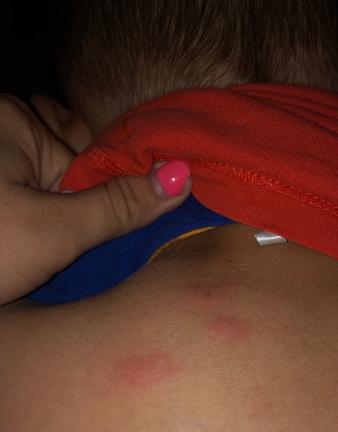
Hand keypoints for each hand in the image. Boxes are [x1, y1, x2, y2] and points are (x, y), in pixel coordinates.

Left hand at [0, 95, 190, 305]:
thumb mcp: (53, 230)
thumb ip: (119, 204)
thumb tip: (180, 177)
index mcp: (14, 124)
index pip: (93, 157)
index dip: (119, 197)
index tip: (136, 233)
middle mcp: (2, 138)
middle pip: (74, 178)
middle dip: (91, 217)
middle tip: (97, 255)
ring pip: (55, 198)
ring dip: (72, 232)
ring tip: (69, 262)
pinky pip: (34, 211)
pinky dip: (49, 236)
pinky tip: (50, 260)